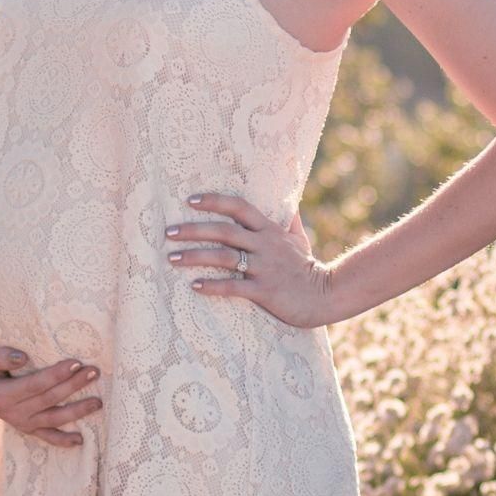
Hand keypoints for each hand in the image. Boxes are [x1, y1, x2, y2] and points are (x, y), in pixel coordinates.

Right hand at [0, 337, 102, 446]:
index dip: (56, 375)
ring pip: (54, 419)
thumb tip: (23, 358)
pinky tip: (80, 441)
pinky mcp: (27, 426)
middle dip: (73, 386)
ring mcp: (21, 422)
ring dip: (77, 412)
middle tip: (94, 372)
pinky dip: (63, 441)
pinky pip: (46, 436)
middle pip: (49, 400)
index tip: (75, 362)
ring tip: (98, 402)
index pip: (35, 385)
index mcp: (1, 396)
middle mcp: (13, 413)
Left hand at [166, 192, 336, 328]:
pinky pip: (233, 287)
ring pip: (224, 257)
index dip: (214, 201)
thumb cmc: (307, 267)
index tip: (190, 200)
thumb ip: (289, 219)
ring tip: (172, 258)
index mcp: (269, 230)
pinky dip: (212, 286)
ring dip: (196, 257)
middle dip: (193, 230)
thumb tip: (286, 201)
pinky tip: (194, 286)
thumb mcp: (298, 238)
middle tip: (168, 232)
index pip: (239, 207)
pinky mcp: (264, 291)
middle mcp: (265, 245)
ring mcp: (264, 268)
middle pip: (224, 231)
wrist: (326, 295)